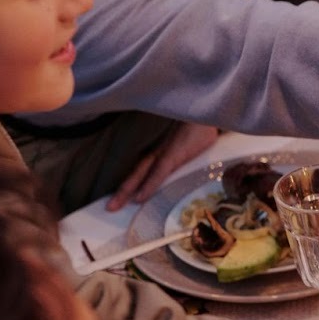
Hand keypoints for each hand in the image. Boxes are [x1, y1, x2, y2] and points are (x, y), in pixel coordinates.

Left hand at [106, 122, 220, 210]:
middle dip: (123, 190)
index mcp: (165, 147)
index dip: (133, 181)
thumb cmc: (205, 123)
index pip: (144, 166)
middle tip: (109, 207)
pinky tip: (139, 198)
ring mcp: (167, 151)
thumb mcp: (195, 139)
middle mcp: (161, 149)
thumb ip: (188, 151)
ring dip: (127, 190)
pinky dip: (149, 185)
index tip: (122, 196)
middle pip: (138, 171)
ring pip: (142, 173)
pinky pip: (159, 172)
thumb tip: (194, 161)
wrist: (209, 111)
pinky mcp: (175, 153)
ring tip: (114, 206)